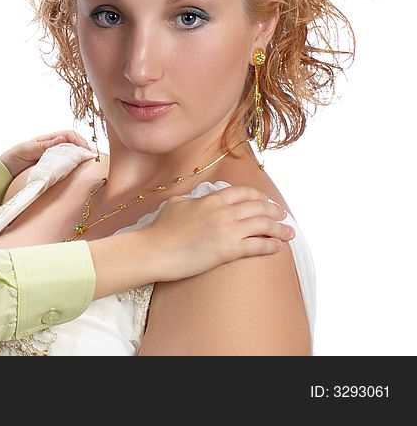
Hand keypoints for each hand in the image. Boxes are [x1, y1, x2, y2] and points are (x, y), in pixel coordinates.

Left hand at [0, 130, 92, 177]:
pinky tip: (79, 174)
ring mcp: (52, 158)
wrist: (3, 171)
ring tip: (90, 167)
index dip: (80, 141)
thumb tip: (63, 138)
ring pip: (72, 156)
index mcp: (47, 139)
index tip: (86, 151)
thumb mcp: (27, 149)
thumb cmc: (13, 157)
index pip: (69, 135)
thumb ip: (44, 145)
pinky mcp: (51, 169)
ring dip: (81, 159)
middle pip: (74, 145)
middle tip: (94, 160)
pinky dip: (74, 169)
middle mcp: (52, 147)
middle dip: (85, 150)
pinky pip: (65, 167)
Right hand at [142, 185, 293, 281]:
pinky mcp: (229, 250)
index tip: (265, 200)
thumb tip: (193, 200)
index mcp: (211, 199)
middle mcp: (223, 211)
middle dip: (274, 210)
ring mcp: (227, 230)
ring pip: (263, 224)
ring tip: (288, 232)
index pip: (243, 192)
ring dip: (280, 228)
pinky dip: (271, 245)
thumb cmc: (160, 230)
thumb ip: (190, 200)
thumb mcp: (174, 205)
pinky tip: (278, 247)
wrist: (154, 250)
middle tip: (282, 215)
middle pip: (258, 206)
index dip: (258, 196)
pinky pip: (258, 246)